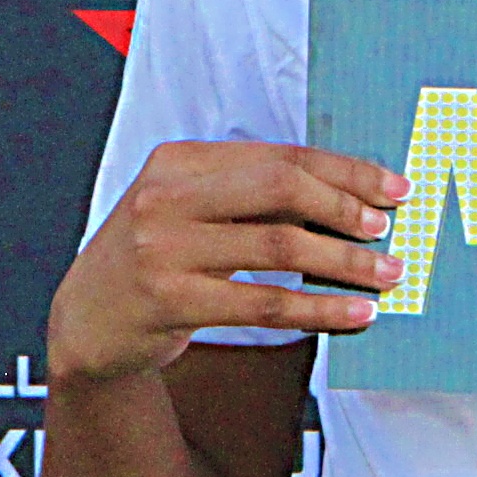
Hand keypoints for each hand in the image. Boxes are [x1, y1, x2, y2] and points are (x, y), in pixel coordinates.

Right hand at [46, 142, 409, 383]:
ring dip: (344, 262)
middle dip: (346, 208)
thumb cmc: (158, 260)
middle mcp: (167, 196)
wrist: (84, 321)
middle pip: (281, 188)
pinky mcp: (169, 300)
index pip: (280, 156)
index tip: (392, 188)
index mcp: (179, 161)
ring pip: (279, 246)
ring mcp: (163, 248)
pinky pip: (264, 303)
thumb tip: (351, 202)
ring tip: (386, 275)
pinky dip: (319, 309)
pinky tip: (353, 313)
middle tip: (388, 231)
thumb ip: (252, 199)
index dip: (344, 171)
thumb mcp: (190, 212)